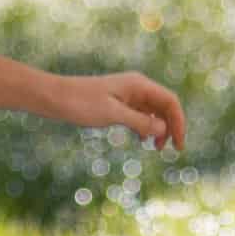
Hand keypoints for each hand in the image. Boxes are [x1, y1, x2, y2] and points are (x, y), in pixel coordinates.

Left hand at [48, 72, 186, 150]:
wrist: (55, 97)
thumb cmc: (81, 103)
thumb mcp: (112, 114)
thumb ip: (139, 121)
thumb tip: (163, 129)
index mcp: (138, 85)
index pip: (170, 101)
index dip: (179, 123)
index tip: (178, 145)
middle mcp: (136, 87)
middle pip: (165, 106)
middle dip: (171, 127)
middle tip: (170, 150)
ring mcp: (127, 94)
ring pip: (153, 111)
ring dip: (159, 128)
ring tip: (155, 148)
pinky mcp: (118, 102)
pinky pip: (140, 114)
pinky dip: (145, 127)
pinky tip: (142, 140)